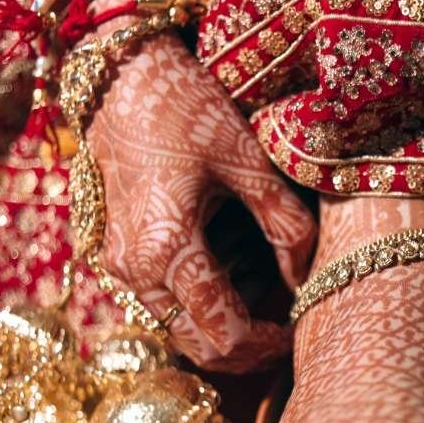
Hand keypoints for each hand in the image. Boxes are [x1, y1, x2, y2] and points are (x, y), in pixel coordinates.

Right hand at [85, 13, 315, 372]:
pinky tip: (234, 278)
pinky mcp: (118, 252)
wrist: (122, 73)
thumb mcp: (248, 160)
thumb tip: (306, 275)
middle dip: (247, 349)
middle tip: (288, 327)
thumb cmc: (187, 106)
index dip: (268, 344)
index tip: (301, 326)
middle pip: (197, 347)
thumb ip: (284, 224)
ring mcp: (119, 264)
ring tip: (268, 298)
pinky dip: (200, 307)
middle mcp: (134, 270)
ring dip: (223, 328)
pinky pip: (162, 304)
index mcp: (166, 251)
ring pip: (177, 329)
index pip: (224, 335)